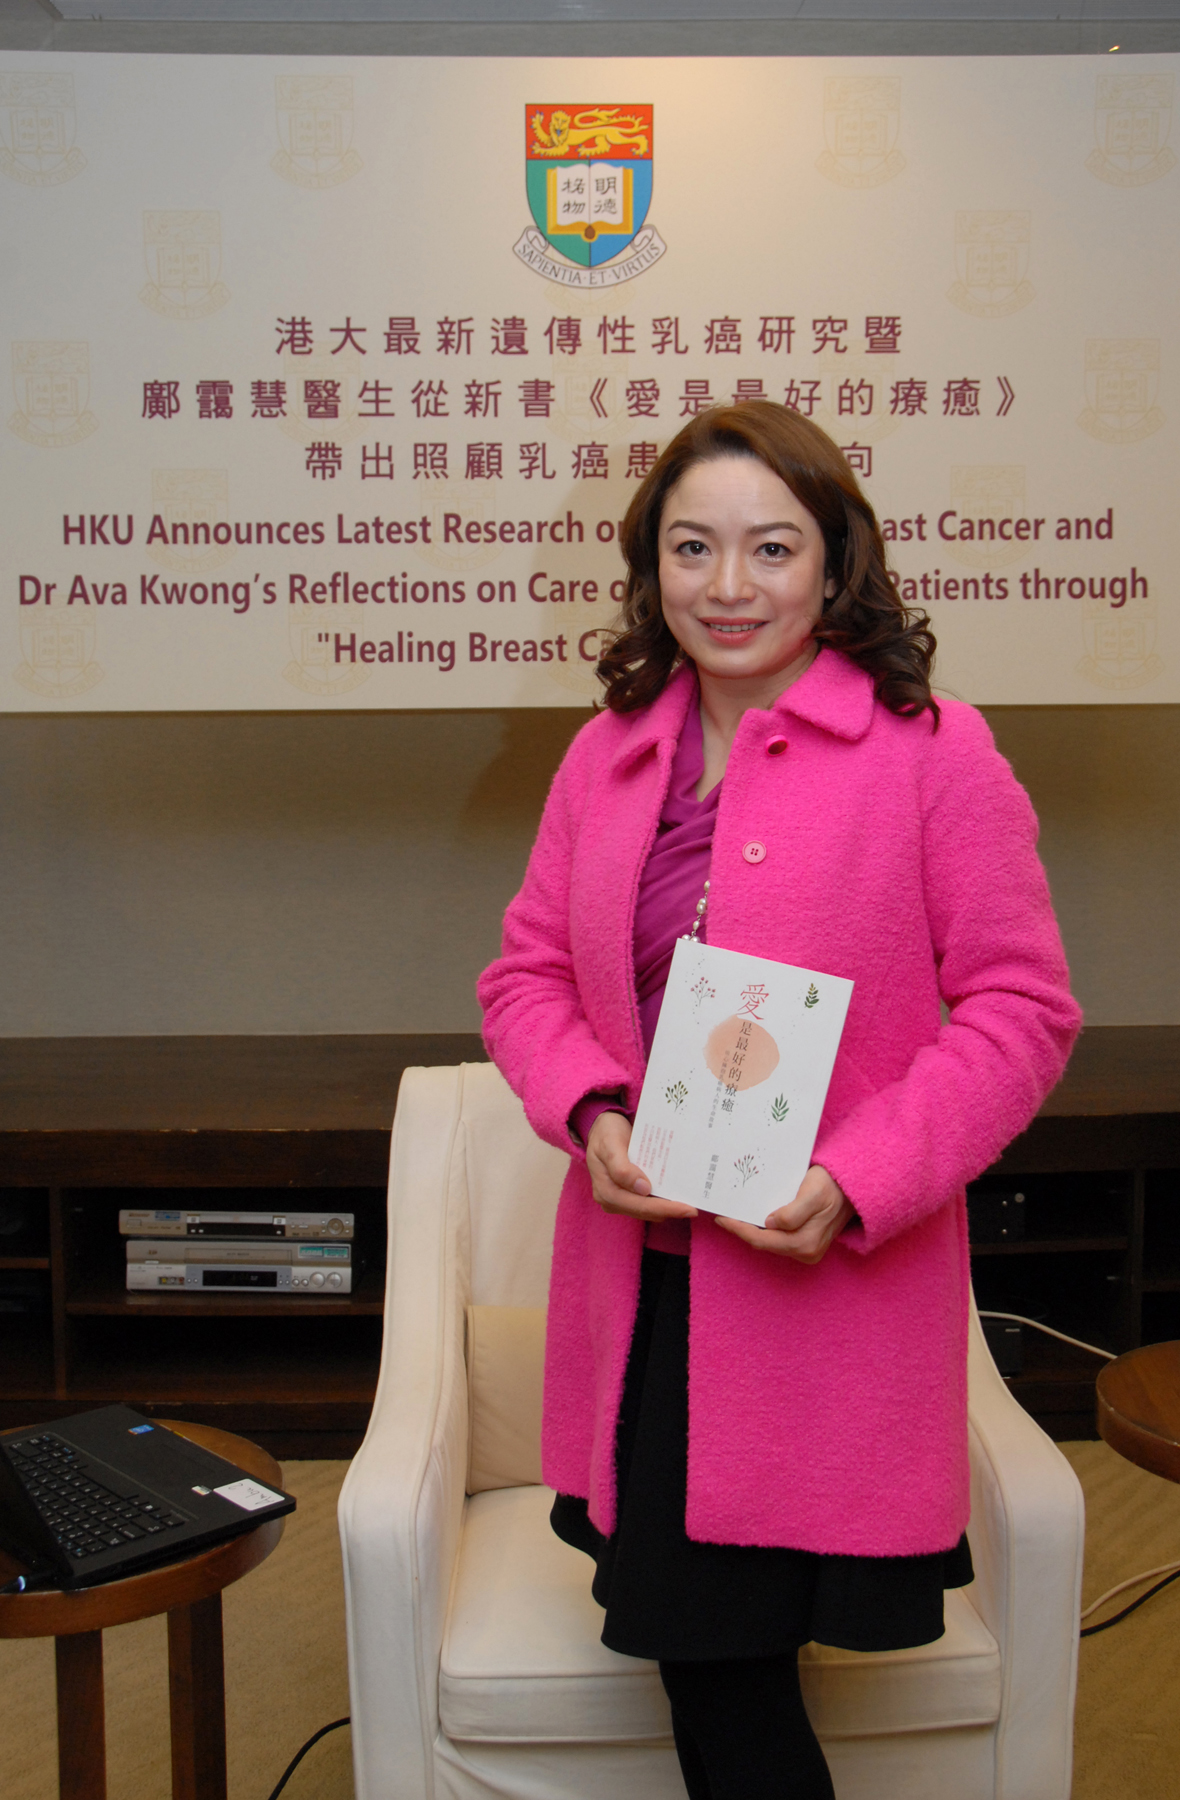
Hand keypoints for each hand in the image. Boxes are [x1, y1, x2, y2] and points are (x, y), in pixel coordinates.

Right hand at [586, 1112, 698, 1224]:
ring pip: (647, 1210)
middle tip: (693, 1209)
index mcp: (606, 1191)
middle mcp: (611, 1200)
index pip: (639, 1205)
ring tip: (688, 1202)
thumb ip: (622, 1168)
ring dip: (667, 1207)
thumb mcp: (610, 1145)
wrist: (601, 1127)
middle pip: (645, 1211)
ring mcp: (619, 1199)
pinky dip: (661, 1200)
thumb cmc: (606, 1134)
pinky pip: (646, 1202)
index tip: (687, 1208)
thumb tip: (643, 1189)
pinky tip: (674, 1194)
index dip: (664, 1208)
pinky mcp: (627, 1195)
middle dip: (669, 1211)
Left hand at [715, 1165, 852, 1263]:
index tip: (721, 1218)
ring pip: (769, 1242)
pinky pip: (778, 1239)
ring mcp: (807, 1250)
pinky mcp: (807, 1244)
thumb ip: (793, 1213)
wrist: (853, 1188)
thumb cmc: (832, 1186)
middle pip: (763, 1244)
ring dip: (751, 1229)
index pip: (761, 1240)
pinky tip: (754, 1217)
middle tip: (723, 1215)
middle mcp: (806, 1252)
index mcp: (805, 1244)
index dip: (739, 1230)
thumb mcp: (813, 1194)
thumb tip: (770, 1224)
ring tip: (735, 1214)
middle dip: (741, 1230)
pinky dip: (763, 1229)